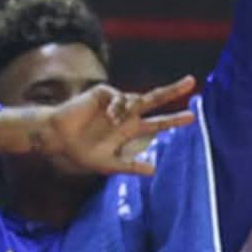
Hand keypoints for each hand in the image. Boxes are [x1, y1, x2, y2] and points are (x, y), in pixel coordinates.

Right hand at [22, 79, 198, 176]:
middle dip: (173, 91)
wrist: (58, 139)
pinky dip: (118, 107)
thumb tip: (154, 170)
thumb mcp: (109, 164)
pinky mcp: (102, 94)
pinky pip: (119, 96)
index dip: (175, 119)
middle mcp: (127, 114)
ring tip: (113, 122)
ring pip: (137, 98)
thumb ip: (131, 166)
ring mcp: (115, 103)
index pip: (158, 123)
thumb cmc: (81, 152)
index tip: (192, 116)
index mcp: (130, 130)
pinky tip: (109, 117)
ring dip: (132, 108)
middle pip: (155, 99)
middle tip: (191, 82)